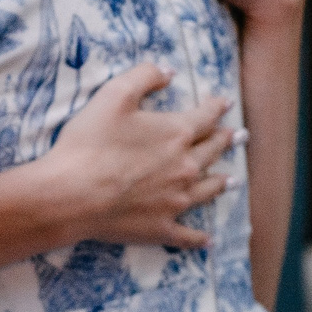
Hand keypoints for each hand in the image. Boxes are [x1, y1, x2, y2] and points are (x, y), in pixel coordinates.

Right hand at [42, 65, 237, 248]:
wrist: (71, 195)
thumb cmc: (90, 143)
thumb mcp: (113, 94)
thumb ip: (144, 76)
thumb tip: (168, 70)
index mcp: (176, 133)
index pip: (205, 117)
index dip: (216, 107)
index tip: (224, 102)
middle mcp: (185, 167)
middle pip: (212, 151)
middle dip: (226, 140)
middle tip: (239, 136)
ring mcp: (176, 200)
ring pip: (208, 190)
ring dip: (222, 183)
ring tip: (233, 180)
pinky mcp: (161, 227)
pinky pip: (188, 236)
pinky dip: (200, 239)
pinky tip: (209, 240)